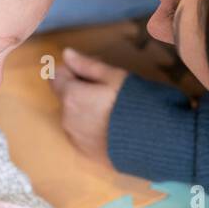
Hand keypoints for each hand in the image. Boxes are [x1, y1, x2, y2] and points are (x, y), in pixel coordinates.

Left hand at [49, 47, 128, 163]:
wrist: (151, 142)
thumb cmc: (134, 104)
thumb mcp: (114, 77)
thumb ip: (87, 65)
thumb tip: (66, 54)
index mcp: (71, 96)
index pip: (57, 76)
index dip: (74, 70)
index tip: (94, 72)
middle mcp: (66, 119)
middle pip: (66, 97)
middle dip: (81, 89)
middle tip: (108, 89)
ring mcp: (74, 138)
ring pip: (72, 116)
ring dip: (85, 109)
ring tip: (112, 110)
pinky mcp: (84, 153)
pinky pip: (81, 134)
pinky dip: (90, 127)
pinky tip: (111, 127)